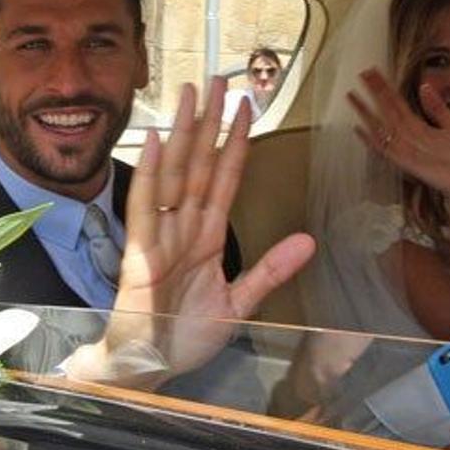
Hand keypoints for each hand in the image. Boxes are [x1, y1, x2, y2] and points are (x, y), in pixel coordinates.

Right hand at [68, 78, 315, 384]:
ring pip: (174, 174)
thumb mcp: (239, 304)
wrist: (150, 369)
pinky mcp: (140, 255)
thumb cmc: (184, 336)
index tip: (246, 110)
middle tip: (219, 81)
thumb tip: (309, 240)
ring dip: (182, 134)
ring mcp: (160, 238)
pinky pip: (144, 208)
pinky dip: (149, 175)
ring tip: (191, 95)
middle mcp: (183, 229)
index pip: (225, 180)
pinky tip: (154, 141)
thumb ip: (271, 270)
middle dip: (209, 123)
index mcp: (206, 238)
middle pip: (199, 165)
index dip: (236, 145)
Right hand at [349, 68, 449, 202]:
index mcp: (418, 127)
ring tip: (353, 97)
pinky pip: (388, 150)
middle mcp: (408, 136)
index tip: (373, 72)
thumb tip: (425, 85)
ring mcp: (406, 149)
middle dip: (374, 93)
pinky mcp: (408, 163)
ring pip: (383, 127)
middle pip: (387, 111)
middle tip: (361, 75)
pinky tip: (362, 130)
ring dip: (367, 113)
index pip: (397, 103)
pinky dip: (374, 141)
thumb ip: (437, 108)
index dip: (385, 87)